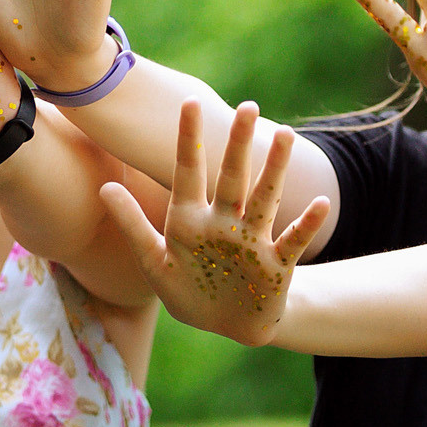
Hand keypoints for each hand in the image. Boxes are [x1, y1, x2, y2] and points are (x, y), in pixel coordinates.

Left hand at [99, 100, 327, 343]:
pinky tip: (321, 204)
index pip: (188, 170)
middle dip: (238, 143)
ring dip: (275, 169)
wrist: (227, 326)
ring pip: (265, 198)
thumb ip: (133, 226)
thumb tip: (104, 187)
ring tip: (284, 136)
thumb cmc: (189, 291)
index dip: (188, 138)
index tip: (189, 100)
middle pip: (231, 176)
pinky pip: (293, 241)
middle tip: (248, 107)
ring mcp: (251, 241)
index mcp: (189, 218)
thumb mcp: (154, 262)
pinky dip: (306, 224)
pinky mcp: (276, 265)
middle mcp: (223, 221)